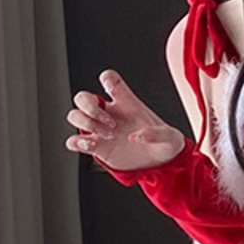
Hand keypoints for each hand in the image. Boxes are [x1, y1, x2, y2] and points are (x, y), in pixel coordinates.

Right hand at [64, 69, 185, 172]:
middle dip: (90, 107)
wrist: (161, 163)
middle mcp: (109, 114)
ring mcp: (100, 130)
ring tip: (106, 136)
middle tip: (111, 123)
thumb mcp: (169, 137)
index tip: (110, 88)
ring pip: (75, 116)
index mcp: (127, 103)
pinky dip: (77, 142)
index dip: (107, 79)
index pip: (111, 80)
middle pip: (83, 97)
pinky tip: (91, 146)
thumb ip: (157, 134)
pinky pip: (74, 141)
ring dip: (86, 124)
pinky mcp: (96, 148)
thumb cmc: (164, 143)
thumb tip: (139, 136)